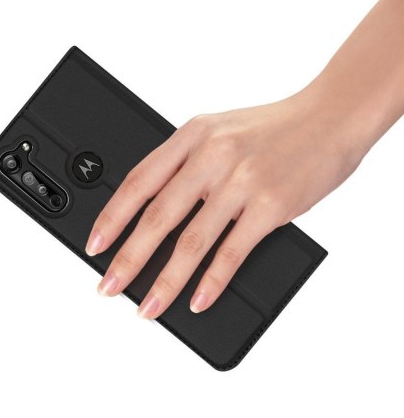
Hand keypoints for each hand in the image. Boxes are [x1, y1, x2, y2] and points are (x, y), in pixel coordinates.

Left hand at [85, 87, 364, 317]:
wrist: (329, 117)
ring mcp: (242, 180)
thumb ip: (187, 163)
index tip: (95, 245)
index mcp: (193, 135)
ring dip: (165, 281)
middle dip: (128, 258)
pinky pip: (232, 252)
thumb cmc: (273, 128)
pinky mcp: (271, 205)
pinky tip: (197, 299)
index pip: (139, 180)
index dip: (112, 217)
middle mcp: (212, 156)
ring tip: (147, 306)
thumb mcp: (219, 131)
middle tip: (108, 286)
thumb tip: (155, 209)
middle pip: (158, 216)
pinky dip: (212, 281)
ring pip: (192, 240)